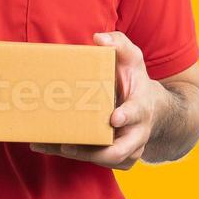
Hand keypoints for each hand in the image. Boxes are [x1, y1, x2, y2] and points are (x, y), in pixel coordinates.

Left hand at [30, 31, 164, 170]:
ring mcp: (127, 150)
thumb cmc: (136, 82)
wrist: (151, 110)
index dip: (126, 117)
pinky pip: (92, 160)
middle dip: (93, 152)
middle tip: (67, 145)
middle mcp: (136, 135)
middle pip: (118, 152)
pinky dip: (70, 155)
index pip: (136, 114)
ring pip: (102, 160)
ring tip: (48, 144)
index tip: (114, 117)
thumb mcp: (133, 59)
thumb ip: (119, 44)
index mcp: (141, 108)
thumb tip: (99, 38)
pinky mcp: (115, 158)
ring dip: (74, 154)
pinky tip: (47, 146)